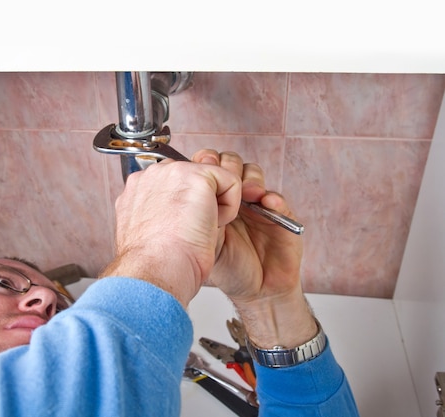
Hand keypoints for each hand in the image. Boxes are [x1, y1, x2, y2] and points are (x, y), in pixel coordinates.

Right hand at [100, 154, 241, 306]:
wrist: (156, 269)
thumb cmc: (152, 264)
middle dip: (201, 201)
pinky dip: (230, 207)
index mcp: (137, 189)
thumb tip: (169, 218)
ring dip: (214, 205)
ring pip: (212, 179)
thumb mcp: (144, 235)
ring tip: (198, 229)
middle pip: (193, 176)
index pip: (172, 183)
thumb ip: (153, 215)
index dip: (185, 205)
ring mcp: (173, 171)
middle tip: (190, 231)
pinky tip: (211, 226)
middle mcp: (152, 175)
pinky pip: (230, 182)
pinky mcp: (197, 175)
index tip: (181, 230)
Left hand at [193, 151, 315, 347]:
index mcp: (209, 200)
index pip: (209, 168)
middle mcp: (233, 199)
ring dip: (250, 178)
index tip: (204, 166)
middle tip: (223, 177)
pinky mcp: (279, 217)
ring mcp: (256, 206)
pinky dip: (272, 198)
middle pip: (231, 164)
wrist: (252, 291)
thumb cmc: (224, 268)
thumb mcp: (198, 238)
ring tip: (247, 192)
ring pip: (254, 174)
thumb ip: (190, 212)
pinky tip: (265, 202)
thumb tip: (177, 186)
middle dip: (228, 166)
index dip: (208, 163)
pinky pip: (278, 199)